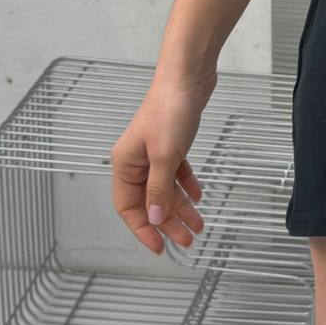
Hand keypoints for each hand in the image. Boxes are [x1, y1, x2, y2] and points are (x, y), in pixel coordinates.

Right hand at [111, 66, 214, 254]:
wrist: (188, 77)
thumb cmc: (171, 111)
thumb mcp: (165, 156)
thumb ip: (159, 190)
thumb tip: (154, 218)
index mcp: (126, 164)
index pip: (129, 207)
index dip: (142, 229)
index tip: (159, 248)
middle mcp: (136, 160)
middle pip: (150, 201)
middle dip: (168, 222)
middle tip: (187, 241)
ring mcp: (154, 152)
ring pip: (166, 188)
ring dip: (181, 207)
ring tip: (199, 225)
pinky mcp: (172, 143)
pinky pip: (176, 172)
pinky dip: (187, 185)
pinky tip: (199, 196)